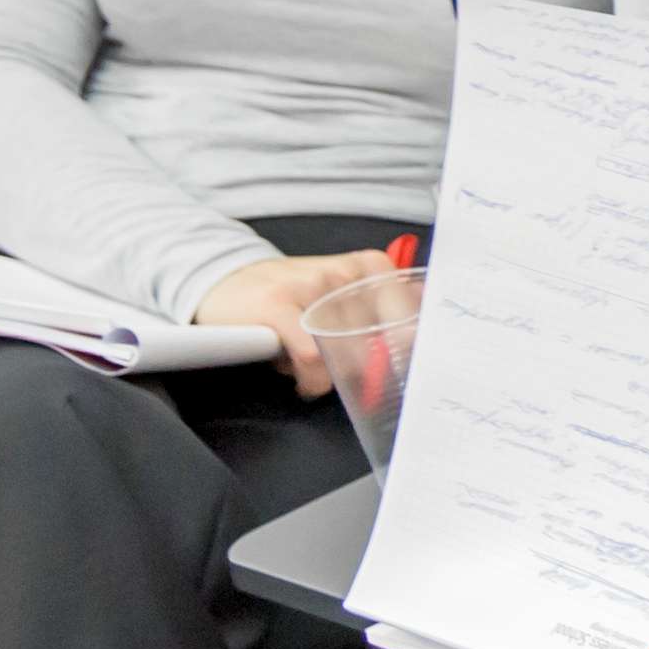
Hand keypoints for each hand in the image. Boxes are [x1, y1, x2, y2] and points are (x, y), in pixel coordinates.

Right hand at [195, 250, 396, 398]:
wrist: (229, 280)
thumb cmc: (295, 295)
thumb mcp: (344, 293)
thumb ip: (383, 310)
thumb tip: (419, 335)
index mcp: (368, 267)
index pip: (409, 316)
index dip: (409, 350)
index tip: (403, 370)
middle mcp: (342, 274)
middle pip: (377, 342)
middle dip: (368, 371)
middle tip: (352, 379)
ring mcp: (309, 287)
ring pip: (344, 353)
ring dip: (332, 376)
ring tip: (317, 373)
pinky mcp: (277, 305)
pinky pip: (311, 358)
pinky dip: (311, 380)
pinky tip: (304, 381)